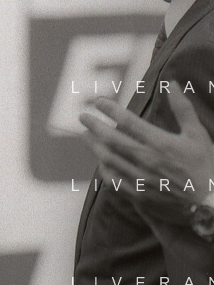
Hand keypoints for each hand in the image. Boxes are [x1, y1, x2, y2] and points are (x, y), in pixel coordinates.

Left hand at [80, 91, 213, 207]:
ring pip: (108, 159)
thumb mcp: (197, 133)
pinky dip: (104, 169)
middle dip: (94, 125)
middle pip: (111, 139)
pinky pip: (113, 180)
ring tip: (85, 136)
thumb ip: (182, 107)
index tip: (97, 101)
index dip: (109, 109)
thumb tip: (172, 83)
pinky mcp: (138, 194)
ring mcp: (140, 178)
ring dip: (94, 146)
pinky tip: (100, 162)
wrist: (210, 200)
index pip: (127, 121)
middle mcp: (146, 159)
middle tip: (82, 116)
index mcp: (159, 142)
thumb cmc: (205, 164)